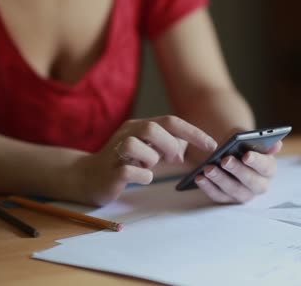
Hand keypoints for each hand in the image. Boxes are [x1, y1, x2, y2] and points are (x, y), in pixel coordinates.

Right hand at [78, 115, 216, 205]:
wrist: (88, 178)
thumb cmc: (125, 163)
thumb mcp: (151, 151)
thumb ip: (170, 145)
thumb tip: (194, 145)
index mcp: (139, 126)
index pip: (170, 121)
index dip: (193, 132)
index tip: (212, 145)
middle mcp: (126, 134)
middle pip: (152, 128)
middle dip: (169, 145)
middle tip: (174, 159)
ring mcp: (115, 152)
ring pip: (134, 144)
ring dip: (150, 158)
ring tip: (150, 166)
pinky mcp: (109, 172)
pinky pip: (127, 170)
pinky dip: (141, 176)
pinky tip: (143, 178)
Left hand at [194, 141, 282, 202]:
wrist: (231, 155)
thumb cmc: (243, 147)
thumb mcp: (250, 141)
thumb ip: (261, 142)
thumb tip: (278, 144)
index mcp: (269, 170)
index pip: (266, 167)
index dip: (257, 161)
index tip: (246, 155)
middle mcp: (259, 186)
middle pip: (251, 182)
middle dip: (237, 170)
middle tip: (225, 160)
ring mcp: (244, 195)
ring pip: (233, 191)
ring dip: (220, 179)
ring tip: (208, 168)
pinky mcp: (228, 200)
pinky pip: (218, 196)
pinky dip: (208, 187)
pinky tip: (199, 177)